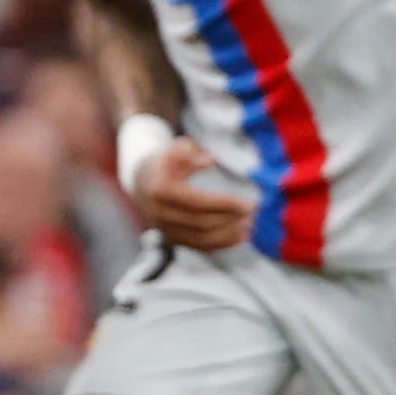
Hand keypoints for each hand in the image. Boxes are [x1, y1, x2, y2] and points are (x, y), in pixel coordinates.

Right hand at [130, 136, 255, 251]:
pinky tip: (240, 237)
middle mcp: (160, 214)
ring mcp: (165, 229)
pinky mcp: (171, 239)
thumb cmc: (166, 161)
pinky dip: (221, 244)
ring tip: (250, 226)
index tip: (248, 204)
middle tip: (253, 213)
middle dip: (231, 219)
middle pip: (201, 223)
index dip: (224, 205)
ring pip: (201, 239)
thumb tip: (209, 162)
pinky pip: (198, 246)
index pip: (197, 202)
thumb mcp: (175, 148)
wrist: (142, 181)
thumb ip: (190, 151)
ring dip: (228, 235)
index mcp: (161, 190)